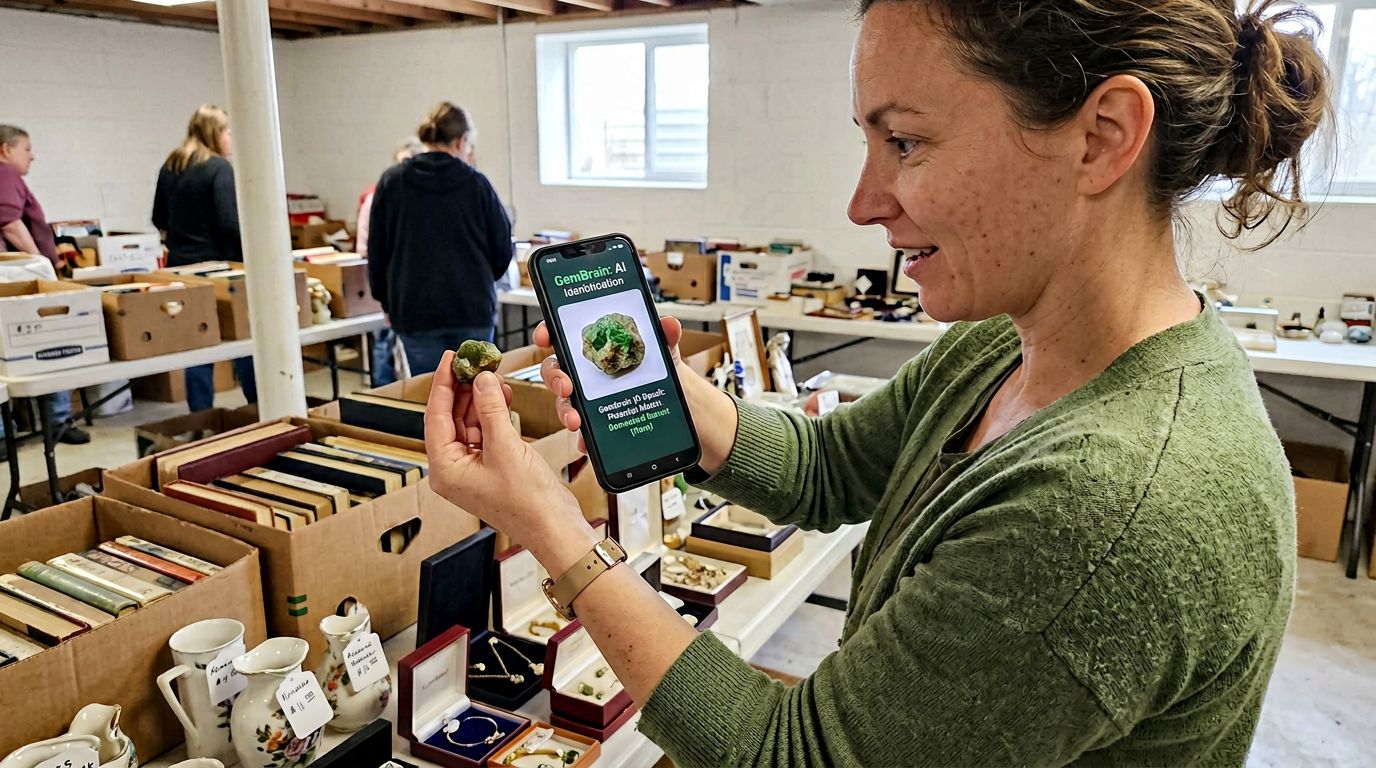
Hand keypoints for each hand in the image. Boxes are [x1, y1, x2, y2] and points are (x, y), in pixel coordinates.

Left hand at [425, 352, 591, 558]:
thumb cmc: (527, 502)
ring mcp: (472, 469)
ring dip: (480, 400)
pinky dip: (493, 414)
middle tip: (472, 362)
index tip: (450, 358)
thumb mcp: (505, 447)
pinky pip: (485, 433)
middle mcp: (453, 469)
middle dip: (463, 389)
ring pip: (469, 423)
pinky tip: (501, 397)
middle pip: (450, 418)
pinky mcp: (491, 467)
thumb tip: (481, 379)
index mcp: (445, 469)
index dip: (442, 384)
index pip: (436, 416)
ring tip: (490, 375)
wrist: (554, 527)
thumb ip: (491, 409)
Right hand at [534, 316, 685, 451]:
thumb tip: (669, 324)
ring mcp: (588, 400)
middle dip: (554, 378)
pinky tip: (588, 443)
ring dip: (566, 411)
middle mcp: (585, 374)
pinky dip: (584, 439)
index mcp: (595, 349)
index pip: (562, 337)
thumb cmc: (659, 371)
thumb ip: (664, 335)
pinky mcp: (597, 424)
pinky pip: (584, 433)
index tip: (544, 336)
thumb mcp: (663, 351)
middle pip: (555, 372)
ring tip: (576, 421)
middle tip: (566, 387)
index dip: (547, 333)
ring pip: (565, 404)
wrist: (677, 404)